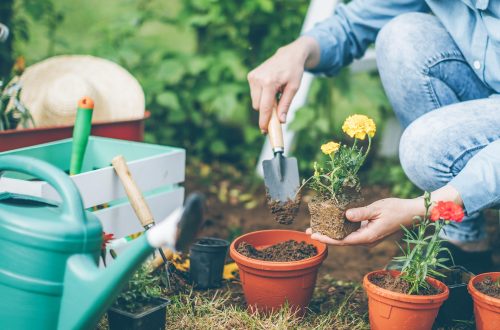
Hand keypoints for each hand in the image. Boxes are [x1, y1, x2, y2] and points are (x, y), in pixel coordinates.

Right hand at [247, 36, 318, 131]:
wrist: (289, 55)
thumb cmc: (294, 71)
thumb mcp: (294, 88)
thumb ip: (286, 104)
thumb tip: (281, 121)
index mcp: (269, 82)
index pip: (264, 107)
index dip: (264, 120)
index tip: (264, 130)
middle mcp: (258, 79)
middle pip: (258, 106)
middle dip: (266, 111)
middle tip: (277, 109)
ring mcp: (253, 77)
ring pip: (255, 101)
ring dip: (264, 102)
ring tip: (276, 93)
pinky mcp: (251, 76)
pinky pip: (254, 94)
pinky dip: (262, 95)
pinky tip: (271, 87)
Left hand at [306, 198, 424, 245]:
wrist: (412, 212)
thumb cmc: (396, 209)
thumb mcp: (377, 208)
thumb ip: (361, 213)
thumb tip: (345, 215)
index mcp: (368, 237)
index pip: (342, 240)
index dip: (327, 239)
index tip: (314, 236)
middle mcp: (366, 240)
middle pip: (341, 240)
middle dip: (325, 236)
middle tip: (309, 230)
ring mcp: (368, 236)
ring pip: (346, 236)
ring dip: (331, 232)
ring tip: (316, 226)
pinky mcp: (369, 231)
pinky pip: (351, 232)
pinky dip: (340, 228)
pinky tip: (332, 222)